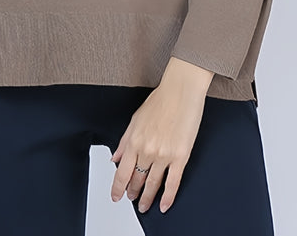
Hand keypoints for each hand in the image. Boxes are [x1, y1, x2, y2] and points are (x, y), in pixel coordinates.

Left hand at [109, 61, 211, 213]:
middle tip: (132, 199)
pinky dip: (168, 197)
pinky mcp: (180, 156)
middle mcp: (147, 150)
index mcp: (134, 141)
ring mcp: (164, 155)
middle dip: (133, 192)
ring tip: (144, 206)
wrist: (181, 91)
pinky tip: (164, 205)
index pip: (122, 172)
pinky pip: (173, 183)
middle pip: (137, 180)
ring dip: (147, 198)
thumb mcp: (135, 119)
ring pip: (153, 184)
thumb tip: (115, 158)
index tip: (116, 196)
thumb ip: (124, 141)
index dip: (117, 188)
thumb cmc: (160, 100)